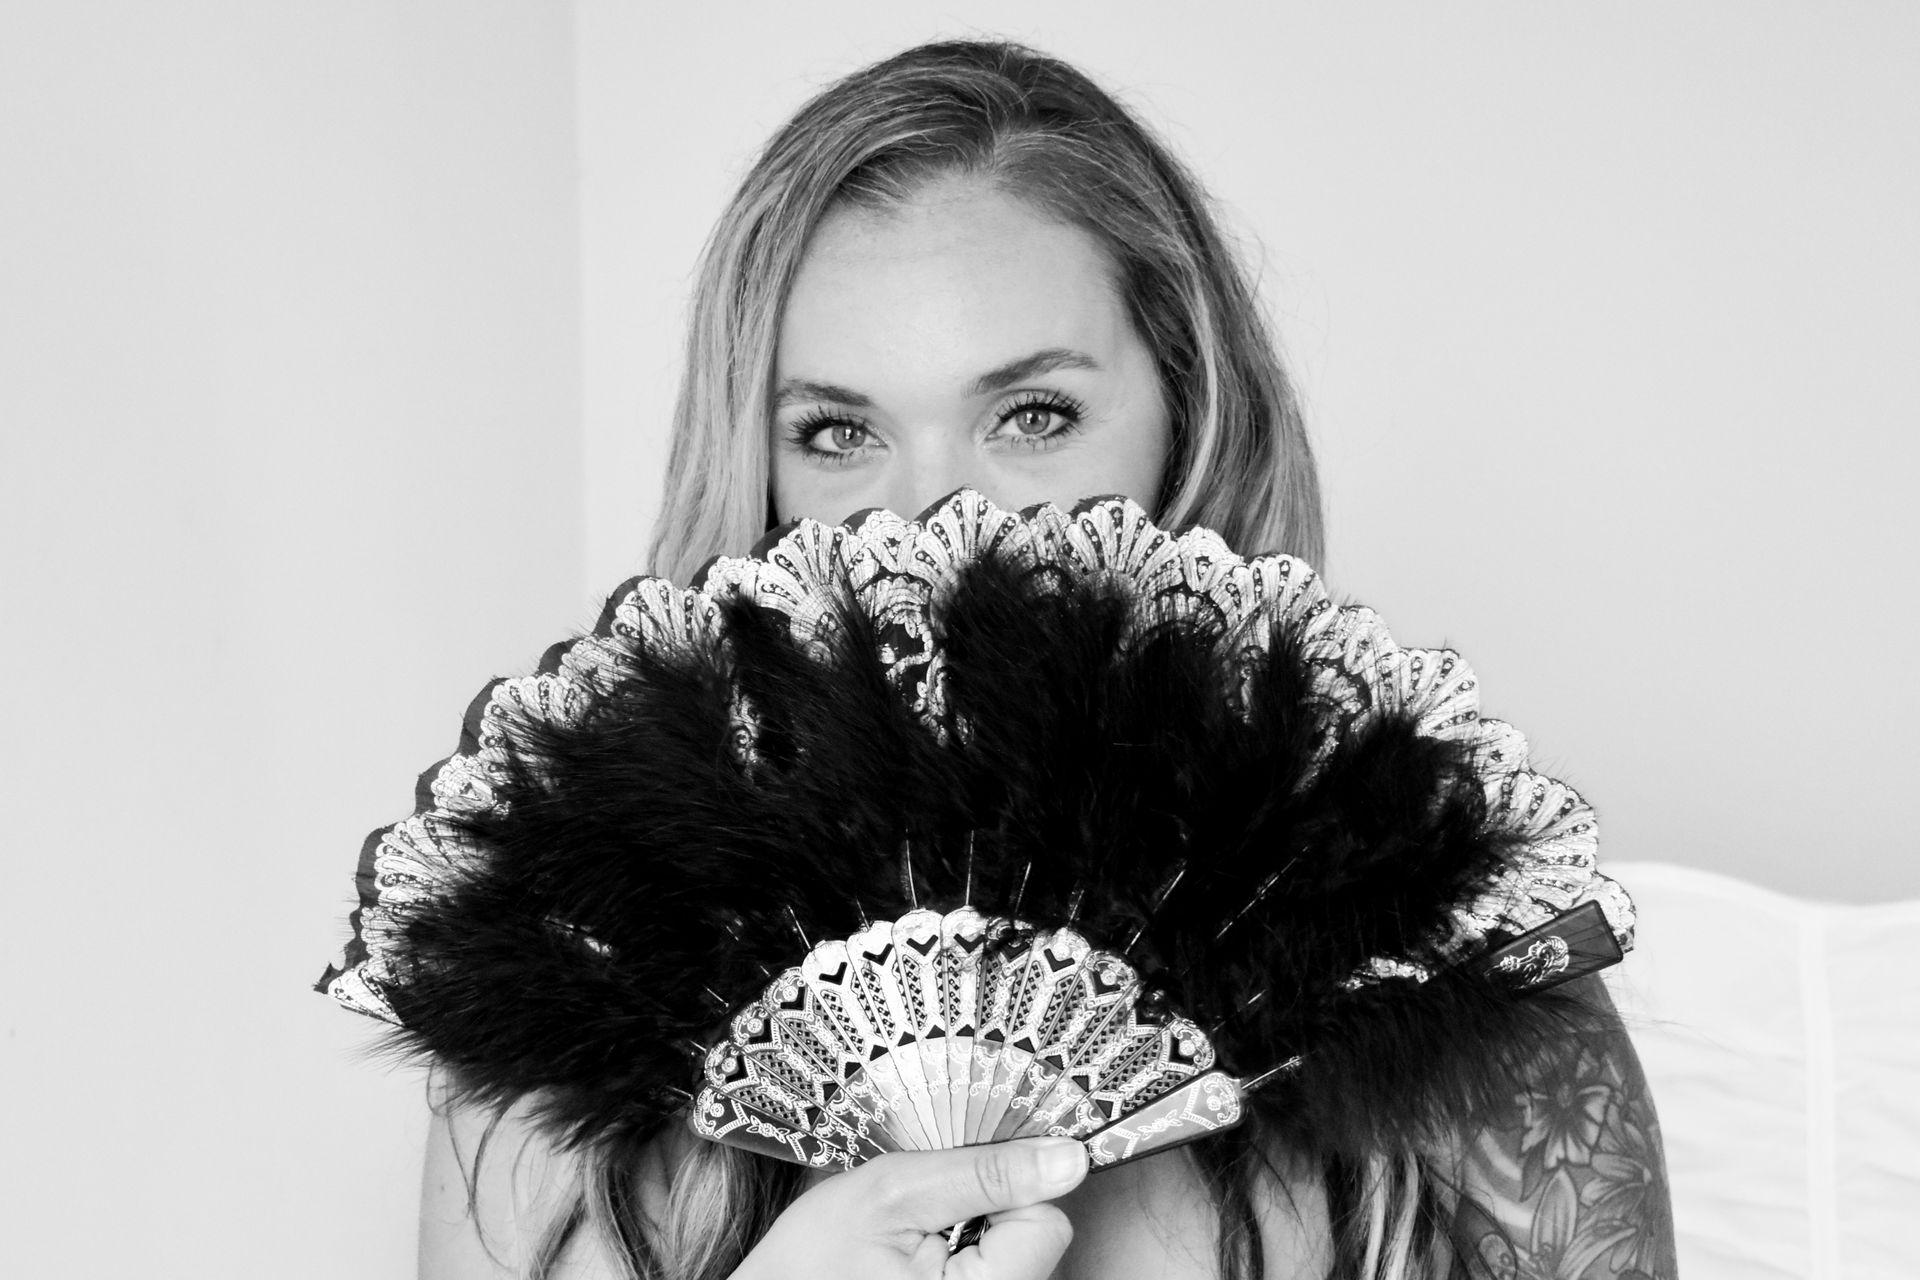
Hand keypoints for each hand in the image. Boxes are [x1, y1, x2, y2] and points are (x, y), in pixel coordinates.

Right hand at [729, 1136, 1088, 1279]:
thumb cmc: (812, 1260)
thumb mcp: (893, 1193)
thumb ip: (984, 1173)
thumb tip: (1068, 1159)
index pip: (1048, 1225)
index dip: (1006, 1190)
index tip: (958, 1187)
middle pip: (1039, 1245)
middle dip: (991, 1213)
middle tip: (927, 1217)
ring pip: (1021, 1260)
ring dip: (979, 1236)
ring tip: (918, 1242)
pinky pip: (999, 1275)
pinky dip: (968, 1260)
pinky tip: (923, 1263)